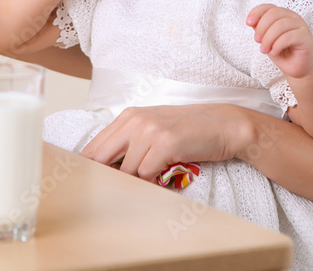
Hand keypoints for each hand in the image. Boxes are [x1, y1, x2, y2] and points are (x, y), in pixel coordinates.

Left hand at [82, 104, 259, 182]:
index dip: (89, 168)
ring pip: (126, 171)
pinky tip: (164, 181)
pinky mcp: (165, 143)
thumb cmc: (188, 131)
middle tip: (111, 195)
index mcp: (129, 116)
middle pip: (101, 158)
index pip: (95, 147)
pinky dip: (153, 183)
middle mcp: (135, 120)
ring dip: (137, 183)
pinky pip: (146, 174)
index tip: (89, 185)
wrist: (224, 125)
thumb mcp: (154, 129)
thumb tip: (105, 169)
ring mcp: (150, 131)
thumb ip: (129, 143)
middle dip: (105, 179)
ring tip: (153, 182)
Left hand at [247, 4, 312, 78]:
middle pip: (273, 14)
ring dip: (268, 38)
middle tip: (257, 41)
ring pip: (280, 25)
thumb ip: (261, 29)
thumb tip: (252, 21)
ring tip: (264, 50)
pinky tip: (274, 52)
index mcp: (282, 15)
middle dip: (261, 28)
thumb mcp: (267, 39)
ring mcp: (301, 26)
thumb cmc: (282, 52)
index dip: (256, 12)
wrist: (298, 68)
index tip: (248, 23)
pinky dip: (277, 45)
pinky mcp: (306, 37)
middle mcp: (292, 17)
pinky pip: (288, 37)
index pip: (268, 7)